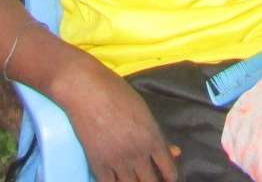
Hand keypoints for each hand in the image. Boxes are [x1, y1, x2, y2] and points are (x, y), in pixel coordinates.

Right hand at [59, 60, 181, 181]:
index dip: (169, 177)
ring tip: (133, 178)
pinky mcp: (98, 164)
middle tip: (149, 178)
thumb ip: (158, 135)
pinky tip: (116, 179)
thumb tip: (176, 152)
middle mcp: (138, 153)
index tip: (167, 178)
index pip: (168, 170)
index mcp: (152, 137)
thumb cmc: (116, 92)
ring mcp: (118, 161)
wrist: (86, 89)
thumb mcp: (143, 110)